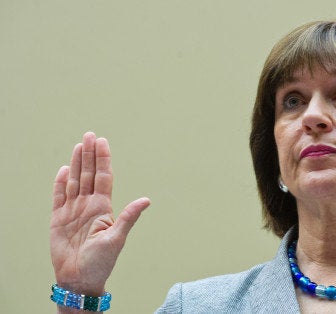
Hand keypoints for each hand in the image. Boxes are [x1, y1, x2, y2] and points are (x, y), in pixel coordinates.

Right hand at [50, 132, 149, 295]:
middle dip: (90, 155)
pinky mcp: (58, 219)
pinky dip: (60, 183)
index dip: (103, 159)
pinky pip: (58, 197)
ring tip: (79, 145)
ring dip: (76, 163)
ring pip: (75, 181)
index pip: (103, 177)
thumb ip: (128, 217)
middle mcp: (89, 206)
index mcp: (103, 208)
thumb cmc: (101, 262)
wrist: (79, 279)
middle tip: (90, 135)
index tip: (103, 142)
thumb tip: (147, 200)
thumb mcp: (117, 238)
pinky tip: (64, 169)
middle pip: (89, 174)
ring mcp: (73, 211)